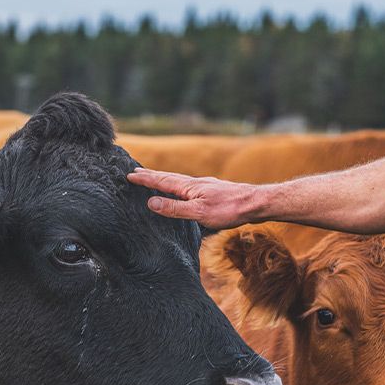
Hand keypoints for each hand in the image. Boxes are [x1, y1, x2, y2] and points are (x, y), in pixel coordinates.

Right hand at [127, 168, 262, 229]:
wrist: (255, 203)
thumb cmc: (229, 210)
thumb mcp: (198, 213)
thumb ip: (174, 208)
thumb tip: (150, 202)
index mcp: (188, 187)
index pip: (161, 181)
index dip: (144, 179)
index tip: (128, 175)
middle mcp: (195, 183)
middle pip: (168, 177)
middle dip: (151, 175)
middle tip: (135, 171)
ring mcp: (204, 186)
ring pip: (179, 180)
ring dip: (164, 178)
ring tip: (154, 177)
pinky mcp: (213, 190)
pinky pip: (188, 185)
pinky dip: (178, 184)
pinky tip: (184, 189)